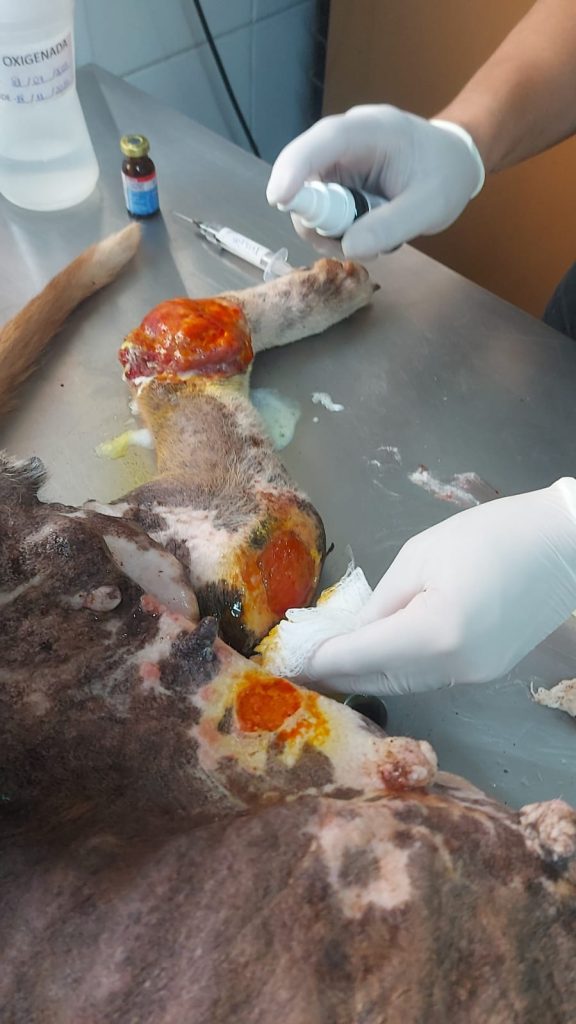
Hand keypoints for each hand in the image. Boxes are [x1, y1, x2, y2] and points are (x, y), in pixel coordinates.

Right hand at [266, 105, 484, 259]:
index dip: (296, 167)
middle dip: (313, 214)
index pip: (325, 141)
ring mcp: (339, 158)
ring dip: (328, 227)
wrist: (454, 161)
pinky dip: (335, 227)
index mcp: (373, 131)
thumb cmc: (445, 176)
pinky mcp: (337, 177)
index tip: (278, 198)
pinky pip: (320, 205)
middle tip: (341, 243)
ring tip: (369, 238)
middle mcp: (347, 138)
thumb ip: (390, 226)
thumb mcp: (428, 207)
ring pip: (309, 196)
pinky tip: (365, 230)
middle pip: (305, 173)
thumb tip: (348, 247)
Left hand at [305, 480, 575, 694]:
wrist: (564, 544)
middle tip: (298, 667)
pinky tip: (374, 657)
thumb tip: (349, 635)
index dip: (321, 659)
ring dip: (365, 675)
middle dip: (337, 673)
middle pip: (380, 680)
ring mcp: (473, 675)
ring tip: (327, 663)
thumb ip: (380, 603)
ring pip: (403, 683)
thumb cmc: (491, 534)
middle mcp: (454, 667)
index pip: (361, 655)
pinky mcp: (486, 672)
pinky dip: (396, 669)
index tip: (286, 661)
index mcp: (435, 633)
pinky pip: (427, 676)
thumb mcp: (421, 557)